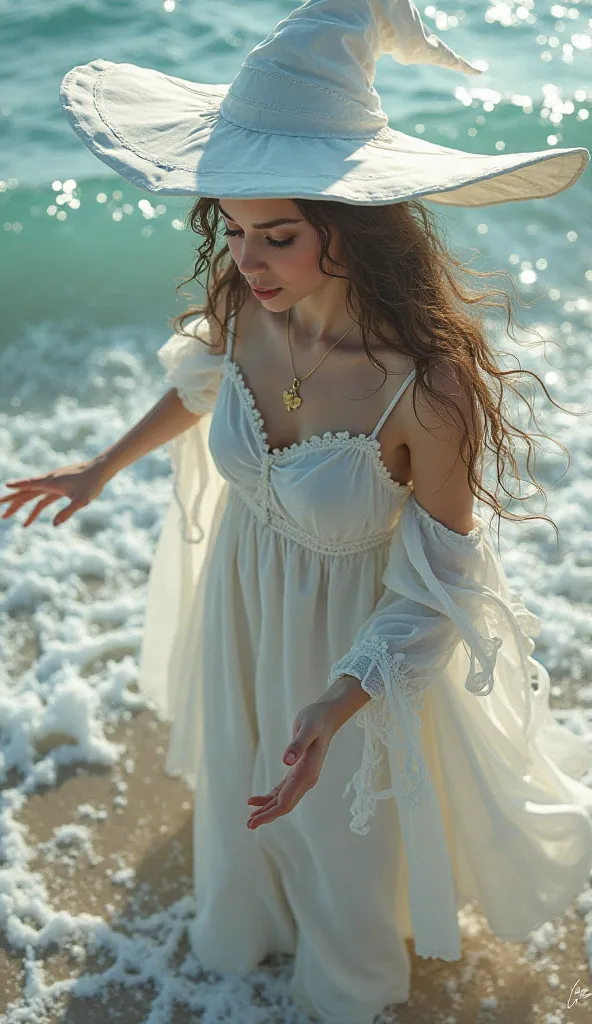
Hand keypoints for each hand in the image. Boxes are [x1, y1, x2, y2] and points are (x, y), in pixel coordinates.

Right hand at [0, 458, 110, 527]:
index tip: (5, 488)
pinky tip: (31, 515)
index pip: (29, 485)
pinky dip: (35, 506)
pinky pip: (42, 496)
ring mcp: (53, 482)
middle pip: (26, 492)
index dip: (17, 488)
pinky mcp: (59, 485)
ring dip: (20, 505)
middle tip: (0, 512)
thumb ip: (68, 512)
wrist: (101, 469)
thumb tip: (54, 524)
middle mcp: (49, 480)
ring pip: (32, 494)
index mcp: (51, 482)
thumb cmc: (92, 484)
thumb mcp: (82, 501)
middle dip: (11, 501)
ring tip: (7, 515)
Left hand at [246, 702, 335, 829]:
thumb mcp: (307, 729)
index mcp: (307, 773)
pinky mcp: (298, 772)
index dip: (269, 813)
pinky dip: (270, 798)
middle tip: (248, 825)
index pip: (286, 801)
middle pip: (284, 805)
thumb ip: (297, 745)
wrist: (326, 716)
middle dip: (267, 816)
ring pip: (283, 800)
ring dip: (267, 810)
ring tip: (250, 819)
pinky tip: (256, 801)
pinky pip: (283, 790)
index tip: (255, 821)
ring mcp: (303, 777)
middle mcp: (307, 779)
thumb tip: (286, 762)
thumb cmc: (316, 720)